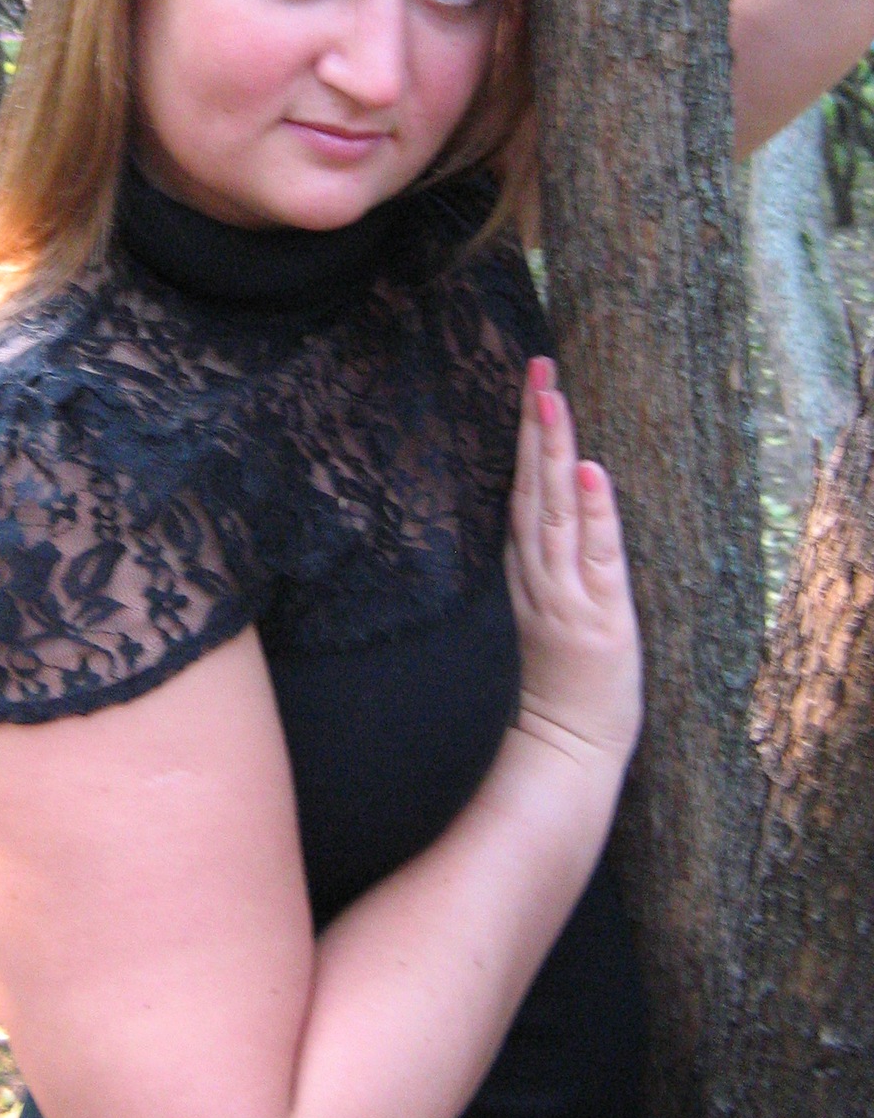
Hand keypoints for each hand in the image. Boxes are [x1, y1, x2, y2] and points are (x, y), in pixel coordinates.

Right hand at [504, 358, 642, 769]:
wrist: (561, 753)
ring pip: (555, 507)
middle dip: (534, 421)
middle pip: (531, 485)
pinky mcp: (600, 615)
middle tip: (537, 364)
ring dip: (553, 449)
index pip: (517, 490)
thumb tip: (529, 523)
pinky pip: (596, 553)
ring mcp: (566, 592)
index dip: (520, 436)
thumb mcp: (530, 622)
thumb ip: (527, 573)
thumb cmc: (551, 693)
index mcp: (519, 573)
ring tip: (552, 395)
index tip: (524, 384)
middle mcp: (536, 574)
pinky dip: (592, 511)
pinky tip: (588, 470)